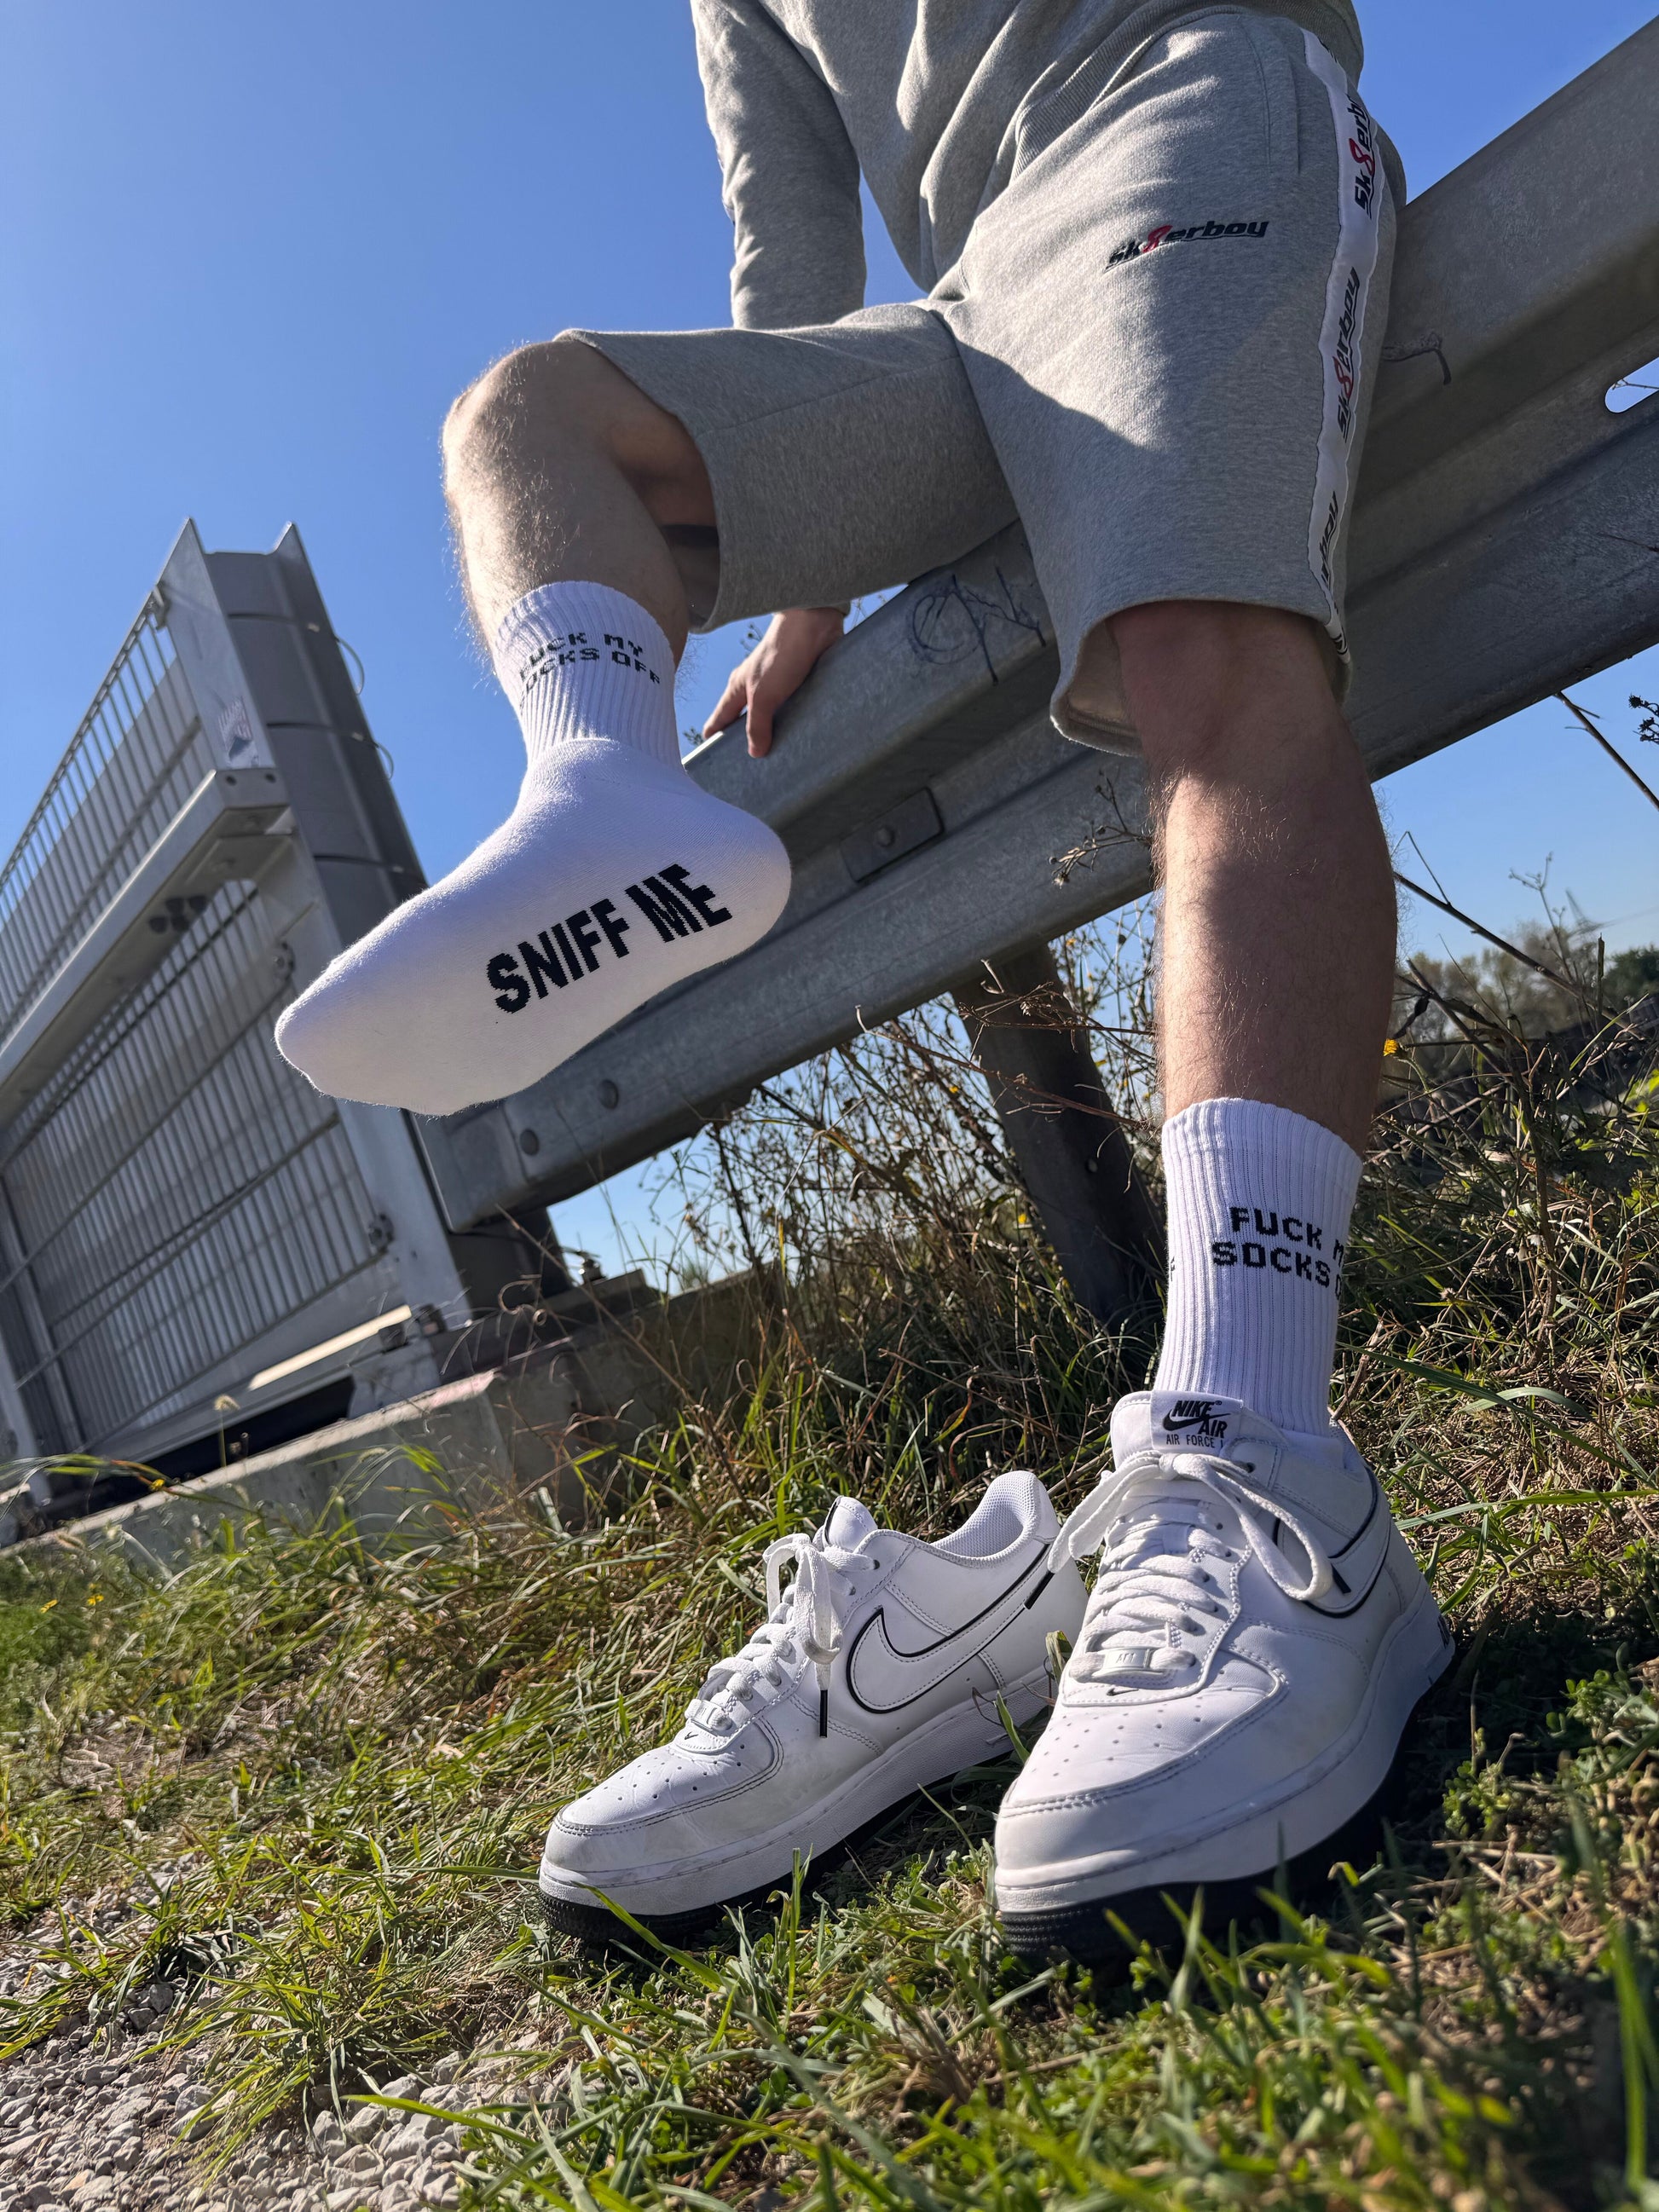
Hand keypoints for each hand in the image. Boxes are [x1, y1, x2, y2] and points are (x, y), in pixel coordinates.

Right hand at [703, 606, 845, 757]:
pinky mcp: (799, 684)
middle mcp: (754, 689)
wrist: (814, 624)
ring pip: (771, 718)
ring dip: (775, 735)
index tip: (714, 766)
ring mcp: (777, 687)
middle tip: (753, 772)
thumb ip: (757, 725)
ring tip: (781, 761)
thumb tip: (755, 753)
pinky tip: (804, 738)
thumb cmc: (782, 655)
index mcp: (738, 689)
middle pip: (744, 723)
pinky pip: (793, 709)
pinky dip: (796, 723)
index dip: (713, 743)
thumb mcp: (764, 695)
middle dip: (747, 744)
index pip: (718, 722)